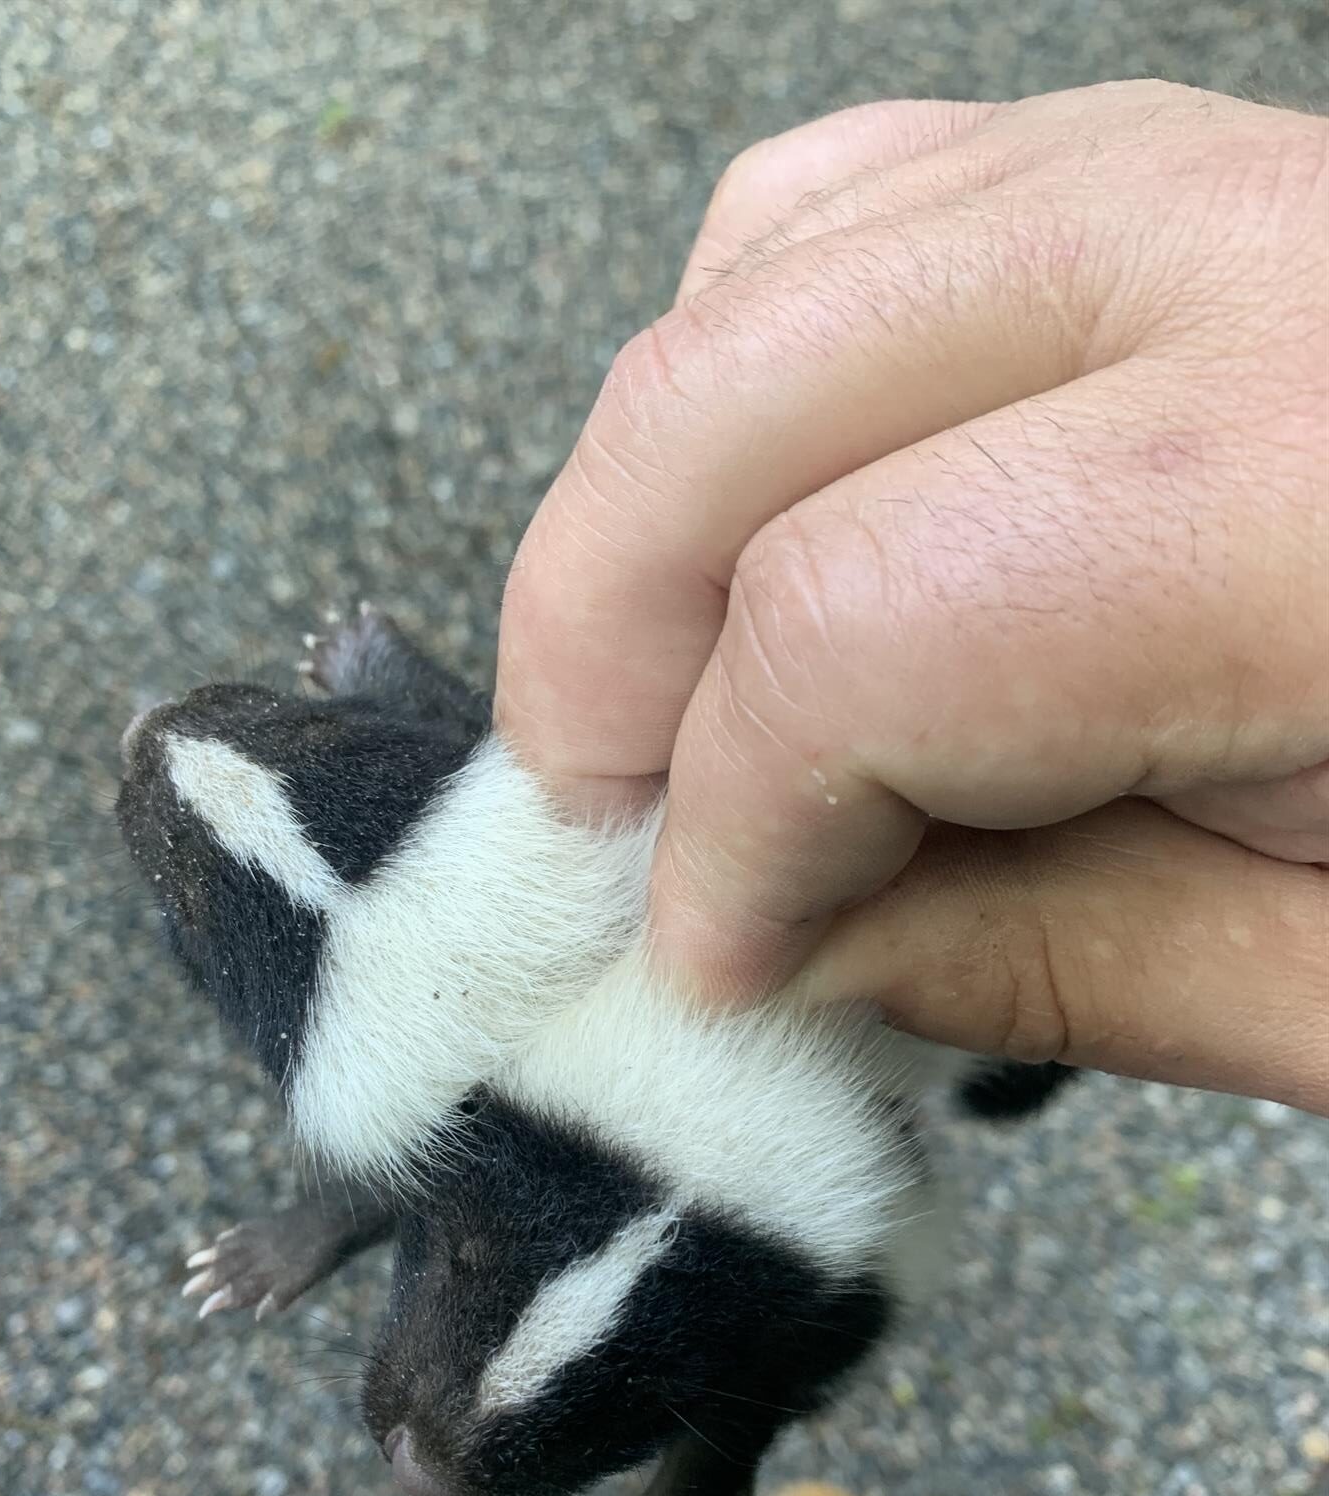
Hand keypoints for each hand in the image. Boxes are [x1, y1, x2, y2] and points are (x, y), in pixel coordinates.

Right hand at [495, 81, 1328, 1111]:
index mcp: (1315, 502)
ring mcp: (1208, 167)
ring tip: (687, 695)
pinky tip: (788, 523)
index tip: (715, 960)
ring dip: (658, 504)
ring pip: (764, 269)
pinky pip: (860, 204)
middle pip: (733, 399)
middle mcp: (1251, 258)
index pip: (852, 627)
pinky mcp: (1178, 166)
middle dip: (607, 644)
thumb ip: (1042, 958)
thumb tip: (773, 934)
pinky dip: (758, 365)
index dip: (729, 830)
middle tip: (610, 827)